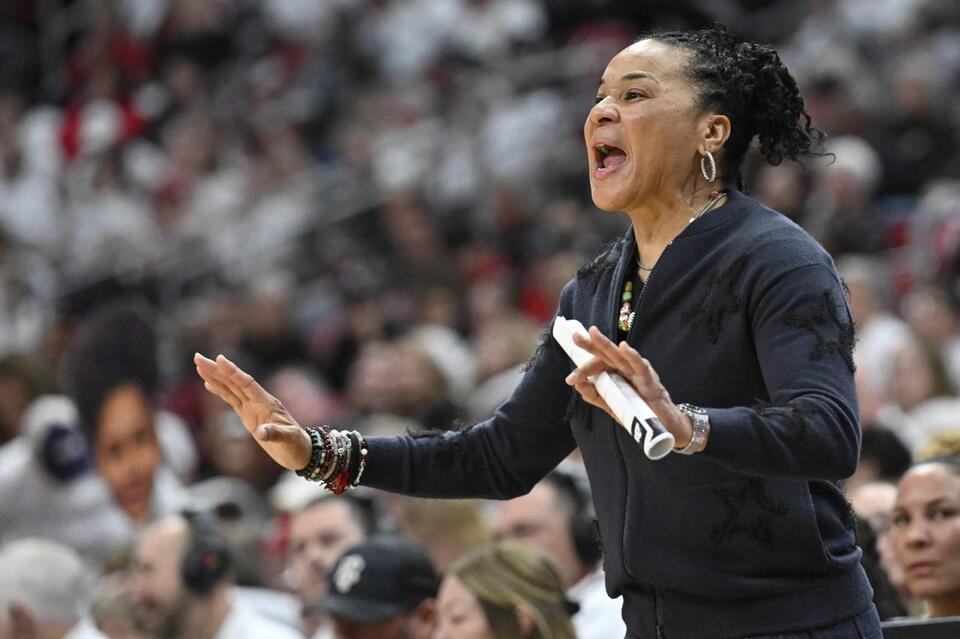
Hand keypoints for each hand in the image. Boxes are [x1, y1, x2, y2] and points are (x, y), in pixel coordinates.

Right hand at [194, 353, 311, 469]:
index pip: (247, 384)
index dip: (233, 372)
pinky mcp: (248, 416)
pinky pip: (231, 400)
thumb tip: (261, 432)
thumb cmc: (296, 445)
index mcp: (267, 403)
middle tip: (198, 357)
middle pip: (234, 382)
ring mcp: (253, 408)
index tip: (219, 359)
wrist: (300, 451)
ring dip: (215, 377)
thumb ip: (275, 434)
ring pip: (230, 389)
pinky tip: (208, 384)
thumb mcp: (288, 440)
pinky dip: (220, 391)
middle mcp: (258, 402)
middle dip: (216, 370)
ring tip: (200, 366)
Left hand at [564, 326, 693, 447]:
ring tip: (593, 333)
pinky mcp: (650, 381)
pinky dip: (633, 357)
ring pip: (620, 356)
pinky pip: (641, 367)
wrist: (663, 427)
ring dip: (607, 344)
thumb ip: (595, 395)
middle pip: (606, 354)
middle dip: (591, 344)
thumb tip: (577, 384)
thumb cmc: (638, 412)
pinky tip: (624, 347)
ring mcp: (638, 373)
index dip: (584, 369)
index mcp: (616, 373)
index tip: (570, 379)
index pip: (598, 365)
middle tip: (575, 336)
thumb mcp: (611, 405)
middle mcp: (626, 369)